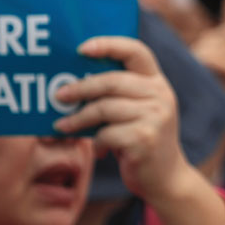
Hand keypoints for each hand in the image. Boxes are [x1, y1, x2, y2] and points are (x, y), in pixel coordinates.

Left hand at [53, 36, 188, 202]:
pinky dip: (95, 143)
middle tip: (58, 96)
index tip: (82, 48)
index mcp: (158, 82)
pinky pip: (106, 134)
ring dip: (78, 119)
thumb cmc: (142, 140)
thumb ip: (118, 96)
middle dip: (80, 88)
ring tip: (62, 126)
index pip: (136, 51)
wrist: (166, 179)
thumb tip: (71, 87)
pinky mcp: (144, 139)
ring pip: (104, 108)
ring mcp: (155, 116)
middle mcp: (160, 95)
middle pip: (112, 81)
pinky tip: (99, 151)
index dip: (109, 45)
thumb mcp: (138, 112)